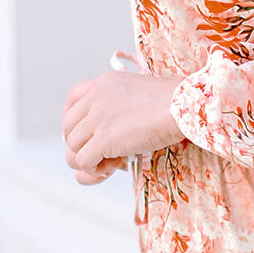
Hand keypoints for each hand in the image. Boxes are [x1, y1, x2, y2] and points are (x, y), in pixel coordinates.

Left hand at [62, 69, 187, 184]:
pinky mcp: (103, 139)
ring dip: (90, 160)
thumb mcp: (138, 93)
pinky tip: (113, 167)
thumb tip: (109, 137)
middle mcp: (95, 98)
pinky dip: (94, 170)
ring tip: (113, 162)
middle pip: (68, 128)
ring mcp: (97, 118)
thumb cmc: (173, 103)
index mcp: (103, 83)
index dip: (75, 122)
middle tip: (105, 154)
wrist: (185, 106)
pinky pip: (84, 161)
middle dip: (82, 145)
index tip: (88, 135)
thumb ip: (119, 106)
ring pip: (73, 147)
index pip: (72, 101)